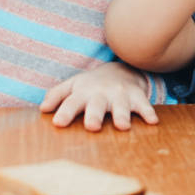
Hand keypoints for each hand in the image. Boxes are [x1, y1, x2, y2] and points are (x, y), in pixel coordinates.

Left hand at [39, 62, 158, 130]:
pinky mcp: (137, 96)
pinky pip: (144, 104)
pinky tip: (153, 121)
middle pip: (97, 105)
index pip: (72, 102)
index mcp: (83, 93)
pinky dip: (148, 112)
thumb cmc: (92, 84)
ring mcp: (120, 94)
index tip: (58, 123)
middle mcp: (101, 94)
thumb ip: (57, 95)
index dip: (65, 112)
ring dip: (122, 115)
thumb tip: (42, 109)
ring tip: (122, 126)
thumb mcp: (73, 85)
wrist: (121, 69)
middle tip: (92, 126)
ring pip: (121, 106)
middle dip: (95, 115)